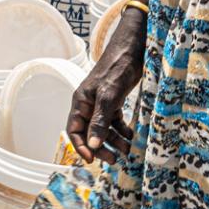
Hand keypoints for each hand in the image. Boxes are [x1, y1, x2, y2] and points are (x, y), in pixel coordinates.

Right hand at [66, 10, 146, 161]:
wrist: (133, 48)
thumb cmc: (117, 67)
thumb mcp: (108, 96)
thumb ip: (99, 121)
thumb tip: (93, 146)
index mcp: (81, 102)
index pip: (74, 130)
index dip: (80, 146)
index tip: (91, 160)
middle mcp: (89, 104)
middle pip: (90, 133)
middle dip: (100, 147)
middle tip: (113, 160)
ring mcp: (102, 103)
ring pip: (104, 129)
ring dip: (114, 141)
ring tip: (127, 152)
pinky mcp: (115, 101)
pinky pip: (116, 121)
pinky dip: (123, 131)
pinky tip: (131, 137)